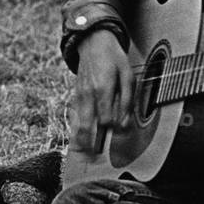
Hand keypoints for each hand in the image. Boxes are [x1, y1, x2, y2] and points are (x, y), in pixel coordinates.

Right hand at [72, 30, 132, 150]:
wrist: (92, 43)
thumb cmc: (113, 58)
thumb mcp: (127, 75)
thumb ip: (127, 100)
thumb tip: (124, 124)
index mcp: (102, 89)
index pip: (106, 118)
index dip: (114, 129)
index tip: (120, 131)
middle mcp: (88, 95)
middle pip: (87, 126)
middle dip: (90, 146)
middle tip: (95, 160)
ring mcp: (79, 97)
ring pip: (77, 124)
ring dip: (80, 143)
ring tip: (84, 158)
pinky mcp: (76, 97)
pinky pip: (75, 119)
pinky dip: (76, 132)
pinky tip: (78, 144)